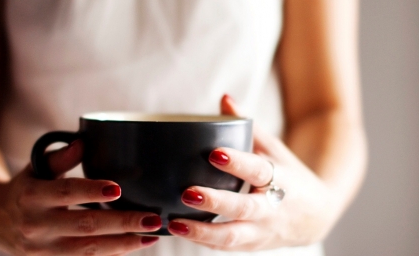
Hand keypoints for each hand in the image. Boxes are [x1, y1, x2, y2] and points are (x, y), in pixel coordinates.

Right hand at [0, 140, 161, 255]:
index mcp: (32, 196)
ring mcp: (43, 249)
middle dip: (122, 223)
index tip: (118, 189)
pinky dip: (111, 254)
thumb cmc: (26, 188)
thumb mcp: (36, 169)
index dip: (91, 191)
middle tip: (153, 219)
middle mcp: (37, 225)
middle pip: (85, 226)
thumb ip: (60, 158)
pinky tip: (134, 245)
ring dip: (123, 244)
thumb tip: (83, 143)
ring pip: (88, 250)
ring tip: (151, 237)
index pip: (66, 193)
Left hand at [166, 95, 335, 250]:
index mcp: (280, 178)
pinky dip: (203, 242)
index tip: (214, 154)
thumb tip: (224, 98)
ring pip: (233, 237)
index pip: (259, 170)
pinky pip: (227, 247)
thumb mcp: (274, 149)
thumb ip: (249, 126)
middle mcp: (273, 208)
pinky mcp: (253, 246)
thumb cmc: (290, 176)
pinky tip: (180, 232)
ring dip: (202, 232)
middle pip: (244, 208)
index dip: (238, 163)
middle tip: (187, 192)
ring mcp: (263, 231)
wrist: (317, 215)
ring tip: (174, 223)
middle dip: (215, 202)